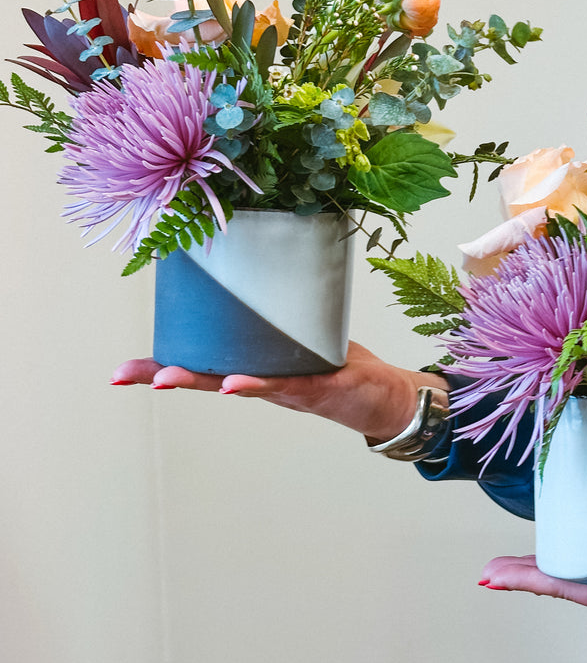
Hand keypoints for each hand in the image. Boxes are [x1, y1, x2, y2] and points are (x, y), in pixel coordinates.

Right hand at [111, 341, 449, 443]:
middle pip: (207, 378)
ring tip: (166, 377)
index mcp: (257, 366)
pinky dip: (256, 383)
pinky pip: (283, 384)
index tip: (121, 371)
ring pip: (236, 383)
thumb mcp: (308, 333)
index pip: (205, 364)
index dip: (162, 366)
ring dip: (200, 381)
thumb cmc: (346, 366)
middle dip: (166, 375)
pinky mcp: (318, 387)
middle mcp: (265, 381)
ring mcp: (288, 387)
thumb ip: (286, 309)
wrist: (387, 399)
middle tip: (127, 375)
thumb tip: (266, 263)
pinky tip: (231, 383)